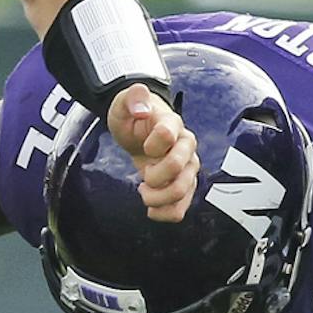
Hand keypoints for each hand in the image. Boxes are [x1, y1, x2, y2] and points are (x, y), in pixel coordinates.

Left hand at [106, 83, 196, 222]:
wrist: (141, 133)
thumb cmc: (132, 118)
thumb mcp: (124, 103)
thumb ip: (132, 98)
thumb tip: (141, 109)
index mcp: (172, 123)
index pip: (167, 135)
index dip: (151, 145)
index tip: (143, 145)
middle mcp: (186, 146)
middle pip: (178, 167)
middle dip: (154, 176)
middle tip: (144, 172)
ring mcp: (188, 167)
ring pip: (181, 191)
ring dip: (157, 198)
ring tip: (143, 192)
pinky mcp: (185, 185)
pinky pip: (181, 208)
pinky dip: (164, 213)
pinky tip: (150, 208)